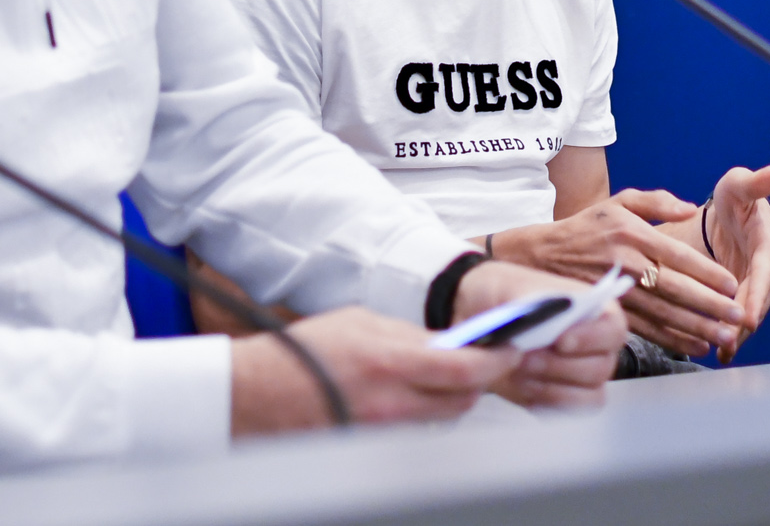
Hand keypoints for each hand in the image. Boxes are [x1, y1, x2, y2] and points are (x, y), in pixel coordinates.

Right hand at [230, 306, 519, 434]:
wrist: (259, 394)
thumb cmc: (305, 351)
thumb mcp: (360, 321)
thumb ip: (408, 335)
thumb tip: (447, 342)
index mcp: (392, 363)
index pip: (466, 371)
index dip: (498, 361)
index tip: (510, 349)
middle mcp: (393, 404)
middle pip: (464, 401)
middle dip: (479, 380)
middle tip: (481, 360)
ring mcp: (384, 432)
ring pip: (443, 419)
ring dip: (452, 398)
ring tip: (440, 376)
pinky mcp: (374, 447)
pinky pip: (416, 432)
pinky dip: (423, 414)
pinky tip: (411, 396)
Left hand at [451, 260, 625, 407]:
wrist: (476, 318)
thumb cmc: (503, 295)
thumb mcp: (512, 286)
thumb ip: (533, 300)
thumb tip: (544, 315)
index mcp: (595, 310)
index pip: (613, 329)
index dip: (592, 338)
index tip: (560, 341)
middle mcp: (597, 345)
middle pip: (600, 368)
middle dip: (559, 366)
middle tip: (524, 358)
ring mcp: (582, 374)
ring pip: (588, 395)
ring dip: (550, 387)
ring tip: (516, 371)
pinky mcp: (563, 397)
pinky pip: (568, 411)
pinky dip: (544, 402)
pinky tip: (520, 388)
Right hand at [490, 191, 744, 358]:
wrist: (541, 256)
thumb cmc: (585, 228)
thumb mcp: (618, 202)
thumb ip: (657, 201)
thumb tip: (690, 208)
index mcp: (633, 234)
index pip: (679, 256)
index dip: (708, 273)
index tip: (732, 284)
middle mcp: (627, 263)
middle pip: (676, 289)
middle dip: (711, 306)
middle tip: (738, 317)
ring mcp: (618, 291)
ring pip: (665, 314)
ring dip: (697, 328)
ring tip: (725, 337)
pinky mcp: (610, 311)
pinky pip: (647, 329)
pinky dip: (673, 340)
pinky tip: (695, 346)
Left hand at [695, 165, 769, 360]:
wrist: (728, 214)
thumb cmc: (733, 197)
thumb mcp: (737, 185)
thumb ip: (753, 182)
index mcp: (768, 238)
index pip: (765, 269)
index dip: (757, 293)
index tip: (749, 316)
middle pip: (759, 296)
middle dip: (745, 320)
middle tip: (729, 340)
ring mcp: (762, 281)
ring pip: (753, 309)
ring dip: (739, 331)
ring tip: (723, 350)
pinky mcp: (751, 292)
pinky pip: (745, 314)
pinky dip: (735, 333)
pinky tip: (723, 353)